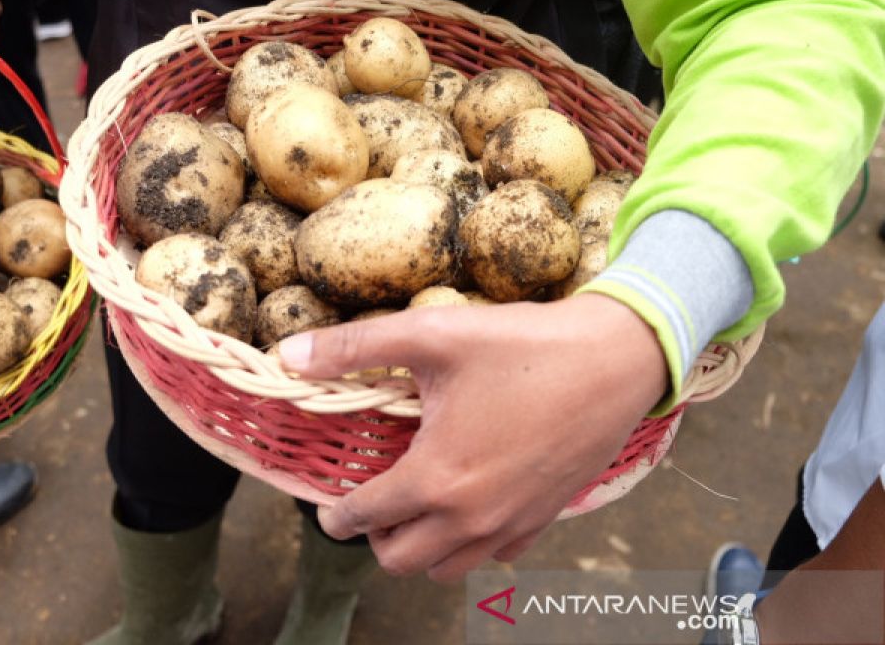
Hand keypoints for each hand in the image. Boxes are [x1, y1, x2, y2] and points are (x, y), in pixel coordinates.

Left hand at [279, 293, 667, 581]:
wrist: (616, 358)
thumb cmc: (523, 344)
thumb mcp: (431, 334)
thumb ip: (354, 347)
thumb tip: (288, 355)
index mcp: (436, 478)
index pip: (364, 518)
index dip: (336, 517)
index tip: (328, 510)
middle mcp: (472, 516)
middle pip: (400, 561)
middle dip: (375, 537)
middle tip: (372, 502)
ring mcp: (513, 523)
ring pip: (447, 569)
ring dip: (421, 548)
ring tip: (416, 505)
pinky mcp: (546, 518)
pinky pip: (495, 555)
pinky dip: (470, 544)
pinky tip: (468, 502)